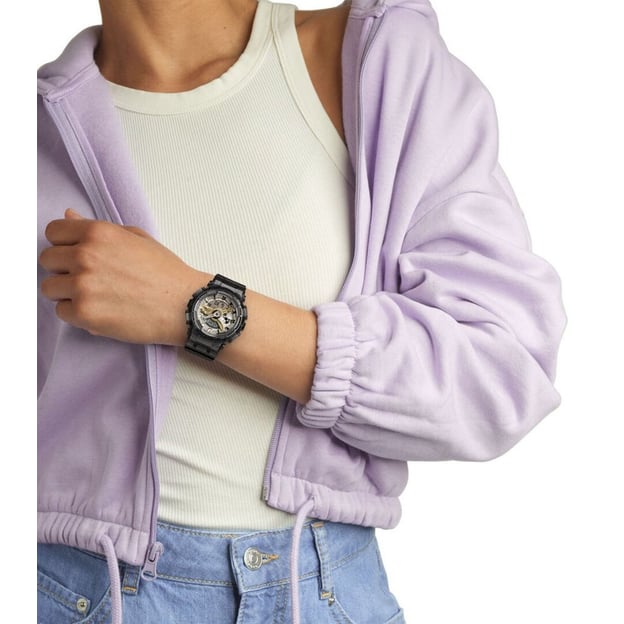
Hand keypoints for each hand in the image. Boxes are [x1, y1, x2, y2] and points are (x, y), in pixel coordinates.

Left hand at [39, 209, 209, 344]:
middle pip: (47, 260)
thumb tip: (70, 216)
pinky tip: (100, 310)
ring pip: (49, 288)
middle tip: (89, 279)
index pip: (53, 232)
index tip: (75, 255)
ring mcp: (82, 285)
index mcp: (97, 233)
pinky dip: (76, 314)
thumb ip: (99, 229)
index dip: (64, 244)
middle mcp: (85, 256)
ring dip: (67, 293)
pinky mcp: (84, 313)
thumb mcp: (136, 238)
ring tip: (96, 296)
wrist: (185, 305)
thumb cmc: (166, 273)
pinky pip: (61, 312)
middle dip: (64, 269)